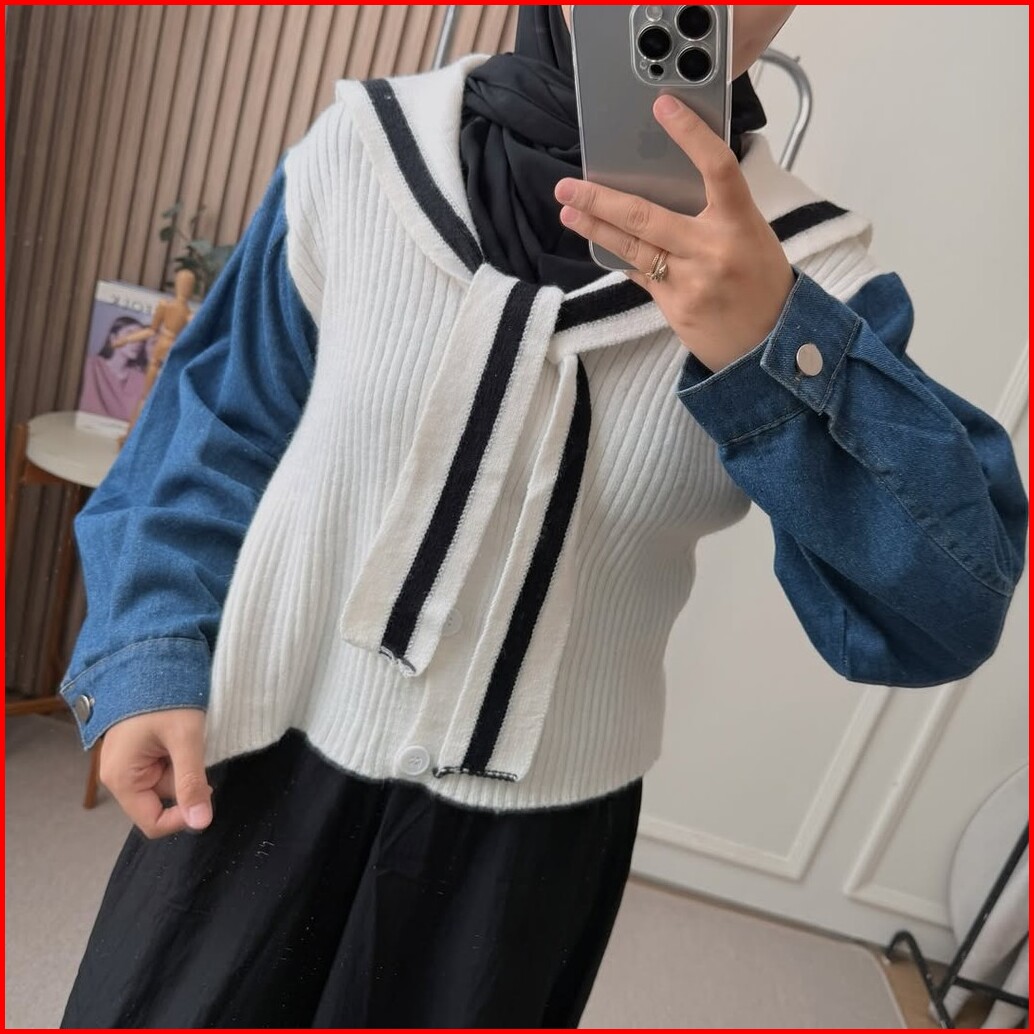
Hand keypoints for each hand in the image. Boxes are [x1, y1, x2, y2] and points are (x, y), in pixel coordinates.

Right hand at [98, 708, 212, 838]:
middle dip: (186, 780)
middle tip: (197, 749)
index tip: (207, 790)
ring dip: (184, 764)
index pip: (153, 823)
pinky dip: (179, 754)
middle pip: (163, 799)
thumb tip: (202, 824)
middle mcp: (119, 775)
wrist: (148, 658)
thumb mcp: (185, 738)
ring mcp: (127, 762)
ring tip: (188, 735)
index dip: (184, 816)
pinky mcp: (137, 750)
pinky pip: (164, 765)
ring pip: (167, 780)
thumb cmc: (164, 696)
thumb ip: (191, 782)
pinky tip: (181, 734)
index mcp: (121, 779)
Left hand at [555, 95, 794, 372]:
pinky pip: (640, 274)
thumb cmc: (761, 281)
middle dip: (601, 199)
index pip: (716, 167)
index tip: (664, 106)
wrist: (769, 342)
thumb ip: (716, 210)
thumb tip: (670, 182)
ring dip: (596, 228)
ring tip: (569, 211)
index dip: (690, 134)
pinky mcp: (674, 307)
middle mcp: (712, 250)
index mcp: (740, 222)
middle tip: (568, 185)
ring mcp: (690, 281)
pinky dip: (620, 257)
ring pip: (632, 248)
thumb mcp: (750, 235)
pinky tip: (599, 243)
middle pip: (646, 216)